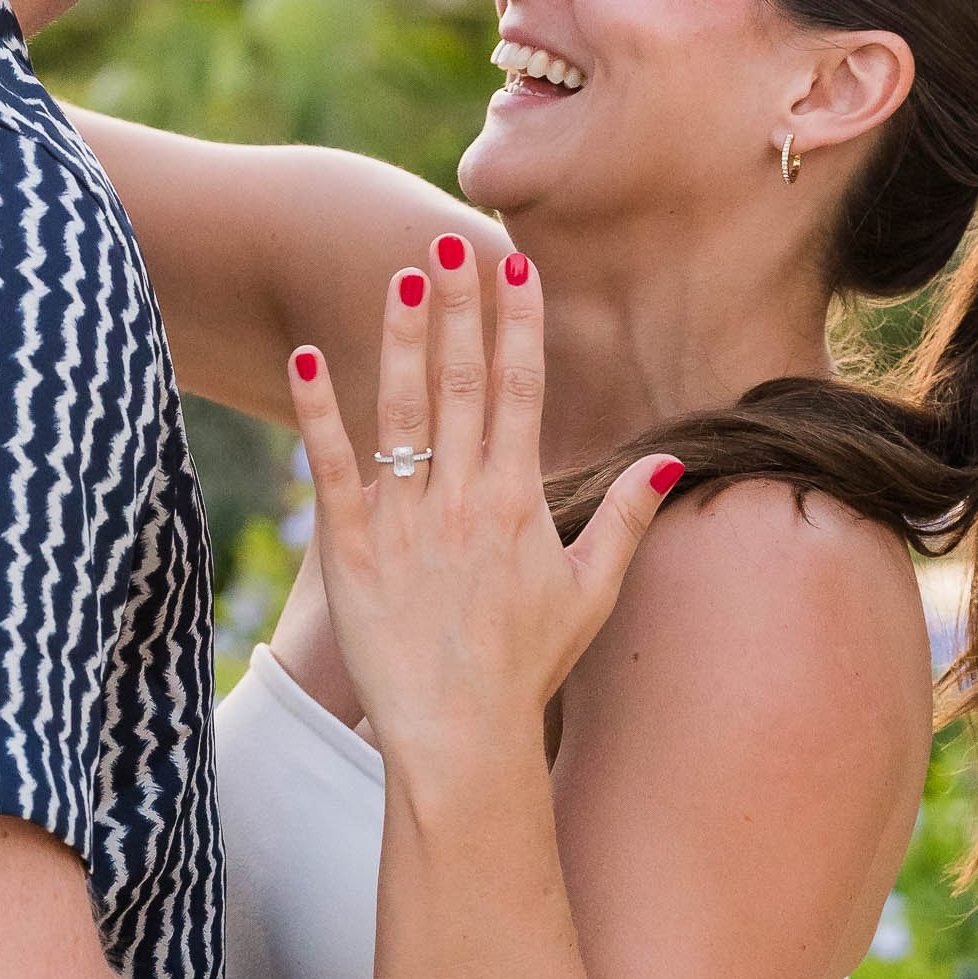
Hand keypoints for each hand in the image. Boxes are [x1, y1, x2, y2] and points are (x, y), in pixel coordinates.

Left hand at [287, 236, 680, 764]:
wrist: (461, 735)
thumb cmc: (528, 667)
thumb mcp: (590, 592)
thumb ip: (627, 519)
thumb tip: (669, 459)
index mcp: (519, 501)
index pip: (521, 391)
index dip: (518, 325)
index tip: (515, 267)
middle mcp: (464, 500)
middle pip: (462, 384)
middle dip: (459, 308)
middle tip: (447, 243)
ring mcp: (406, 522)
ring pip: (402, 412)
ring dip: (401, 339)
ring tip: (398, 277)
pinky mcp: (351, 549)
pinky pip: (332, 468)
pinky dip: (318, 412)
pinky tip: (307, 357)